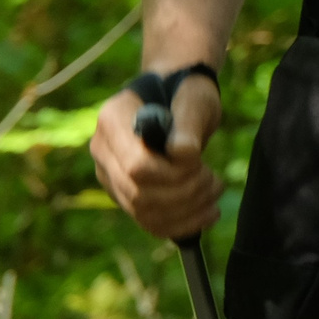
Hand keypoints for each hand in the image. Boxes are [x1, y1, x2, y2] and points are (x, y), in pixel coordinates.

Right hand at [88, 72, 223, 240]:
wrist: (179, 101)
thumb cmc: (186, 94)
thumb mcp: (194, 100)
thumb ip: (188, 123)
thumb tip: (183, 154)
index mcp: (112, 120)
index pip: (136, 165)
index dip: (173, 173)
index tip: (199, 161)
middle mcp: (103, 151)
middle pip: (138, 193)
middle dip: (184, 193)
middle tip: (214, 180)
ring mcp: (111, 175)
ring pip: (143, 212)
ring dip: (187, 210)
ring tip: (215, 192)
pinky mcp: (125, 194)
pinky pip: (148, 221)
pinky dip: (181, 224)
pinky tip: (208, 214)